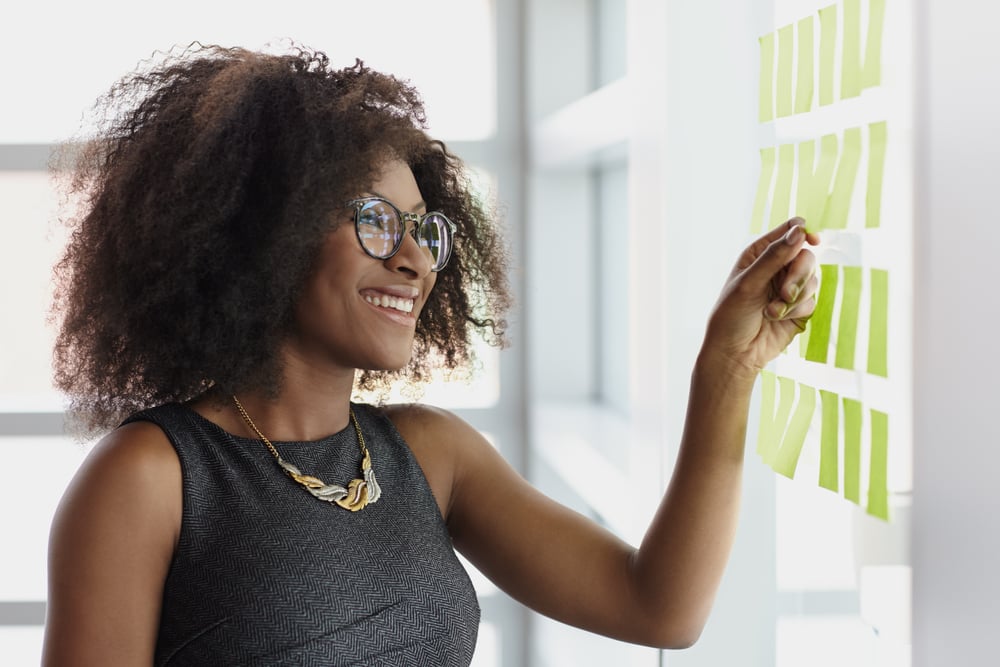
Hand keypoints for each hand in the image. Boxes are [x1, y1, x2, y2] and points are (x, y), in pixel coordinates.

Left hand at [702, 217, 819, 376]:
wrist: (735, 352)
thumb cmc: (732, 315)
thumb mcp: (749, 283)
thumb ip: (774, 257)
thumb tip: (800, 231)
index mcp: (759, 254)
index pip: (788, 232)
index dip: (803, 233)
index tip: (813, 241)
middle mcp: (776, 268)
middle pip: (806, 256)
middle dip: (798, 275)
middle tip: (785, 293)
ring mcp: (788, 287)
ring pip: (812, 280)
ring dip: (795, 297)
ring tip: (772, 311)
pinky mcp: (798, 308)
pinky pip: (811, 301)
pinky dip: (796, 311)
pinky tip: (776, 319)